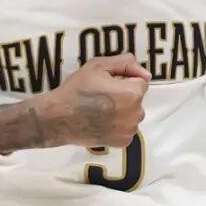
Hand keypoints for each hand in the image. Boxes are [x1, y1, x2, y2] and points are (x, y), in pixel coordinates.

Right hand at [0, 54, 149, 153]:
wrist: (59, 118)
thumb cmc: (77, 90)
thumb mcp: (98, 65)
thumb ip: (125, 63)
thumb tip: (146, 73)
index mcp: (133, 93)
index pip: (140, 81)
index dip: (123, 80)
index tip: (107, 83)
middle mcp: (136, 114)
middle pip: (137, 98)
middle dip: (124, 95)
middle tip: (101, 96)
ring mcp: (130, 130)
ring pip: (132, 114)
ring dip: (122, 110)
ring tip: (100, 109)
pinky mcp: (122, 142)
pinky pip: (127, 128)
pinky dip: (118, 125)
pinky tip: (102, 121)